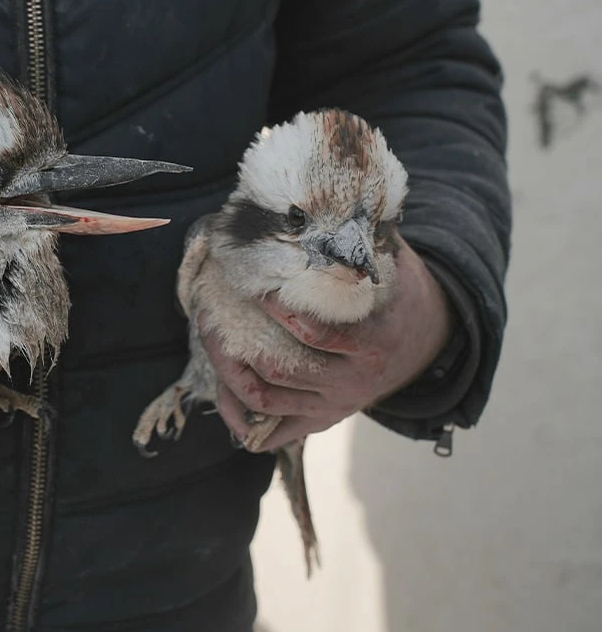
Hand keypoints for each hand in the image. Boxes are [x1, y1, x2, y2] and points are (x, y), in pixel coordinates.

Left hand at [204, 236, 452, 450]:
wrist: (425, 340)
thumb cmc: (394, 291)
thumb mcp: (388, 261)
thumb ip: (356, 236)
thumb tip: (317, 199)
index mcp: (372, 342)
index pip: (316, 331)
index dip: (277, 308)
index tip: (251, 282)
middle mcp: (352, 382)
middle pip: (279, 368)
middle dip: (234, 339)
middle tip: (207, 308)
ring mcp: (333, 406)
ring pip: (266, 399)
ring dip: (226, 370)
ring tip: (206, 334)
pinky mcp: (318, 420)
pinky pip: (270, 432)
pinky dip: (240, 417)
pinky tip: (220, 386)